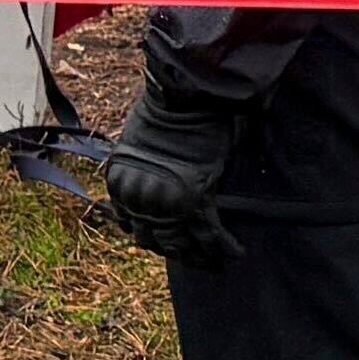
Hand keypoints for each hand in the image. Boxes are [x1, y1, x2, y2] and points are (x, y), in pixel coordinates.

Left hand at [104, 79, 242, 263]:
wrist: (184, 95)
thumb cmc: (165, 108)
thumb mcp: (140, 142)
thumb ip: (149, 170)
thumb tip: (161, 183)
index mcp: (121, 186)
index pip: (132, 226)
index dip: (152, 238)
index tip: (165, 243)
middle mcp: (140, 201)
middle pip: (158, 241)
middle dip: (177, 252)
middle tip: (194, 259)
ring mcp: (167, 204)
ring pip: (184, 244)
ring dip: (201, 257)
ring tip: (216, 263)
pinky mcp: (196, 200)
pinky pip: (211, 233)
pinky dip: (225, 247)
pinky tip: (237, 253)